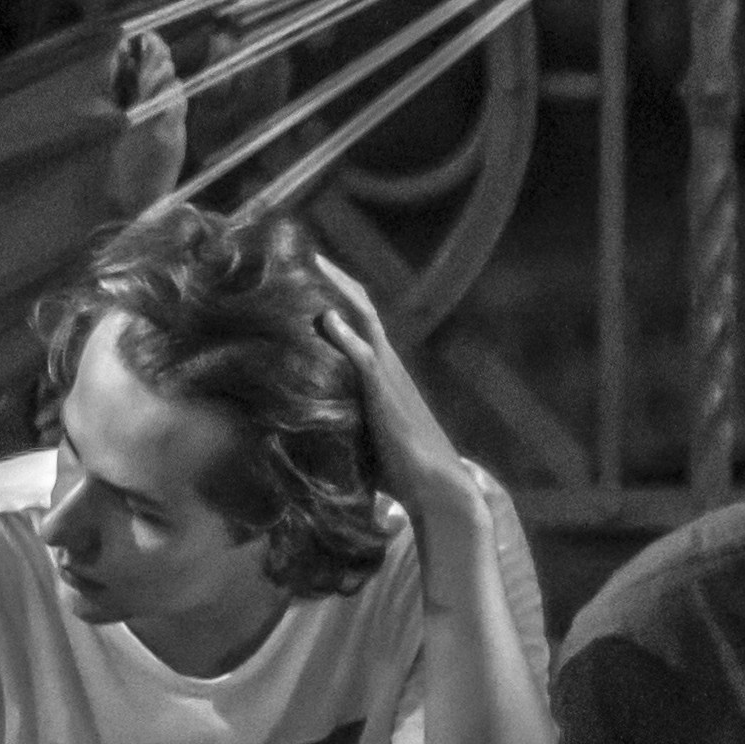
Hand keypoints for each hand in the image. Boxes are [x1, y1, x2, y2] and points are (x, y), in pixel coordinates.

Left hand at [308, 257, 469, 524]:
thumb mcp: (364, 432)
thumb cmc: (400, 468)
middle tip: (311, 255)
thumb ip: (342, 414)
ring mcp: (390, 378)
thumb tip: (307, 415)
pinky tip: (328, 319)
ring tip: (315, 268)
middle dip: (339, 280)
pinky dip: (347, 336)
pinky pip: (366, 358)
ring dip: (342, 294)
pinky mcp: (386, 397)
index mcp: (384, 372)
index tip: (315, 275)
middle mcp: (390, 366)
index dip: (342, 297)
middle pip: (365, 309)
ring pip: (367, 322)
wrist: (437, 488)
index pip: (362, 323)